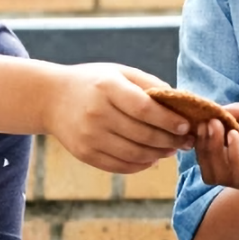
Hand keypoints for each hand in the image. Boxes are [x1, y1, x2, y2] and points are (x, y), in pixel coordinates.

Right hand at [44, 63, 191, 174]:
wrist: (52, 98)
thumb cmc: (94, 83)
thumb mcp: (119, 73)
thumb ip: (149, 84)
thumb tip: (181, 103)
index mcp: (107, 87)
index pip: (144, 109)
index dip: (168, 120)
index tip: (186, 125)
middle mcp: (96, 113)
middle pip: (142, 135)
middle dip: (170, 140)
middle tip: (187, 141)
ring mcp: (89, 136)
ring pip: (134, 154)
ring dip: (159, 155)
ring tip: (171, 148)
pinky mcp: (84, 154)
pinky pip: (120, 166)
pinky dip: (141, 165)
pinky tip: (152, 157)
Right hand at [192, 98, 238, 198]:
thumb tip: (210, 113)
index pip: (214, 158)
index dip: (203, 140)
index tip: (200, 117)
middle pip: (211, 171)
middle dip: (203, 146)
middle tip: (207, 122)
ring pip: (221, 176)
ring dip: (213, 149)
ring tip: (218, 125)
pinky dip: (232, 156)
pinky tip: (234, 134)